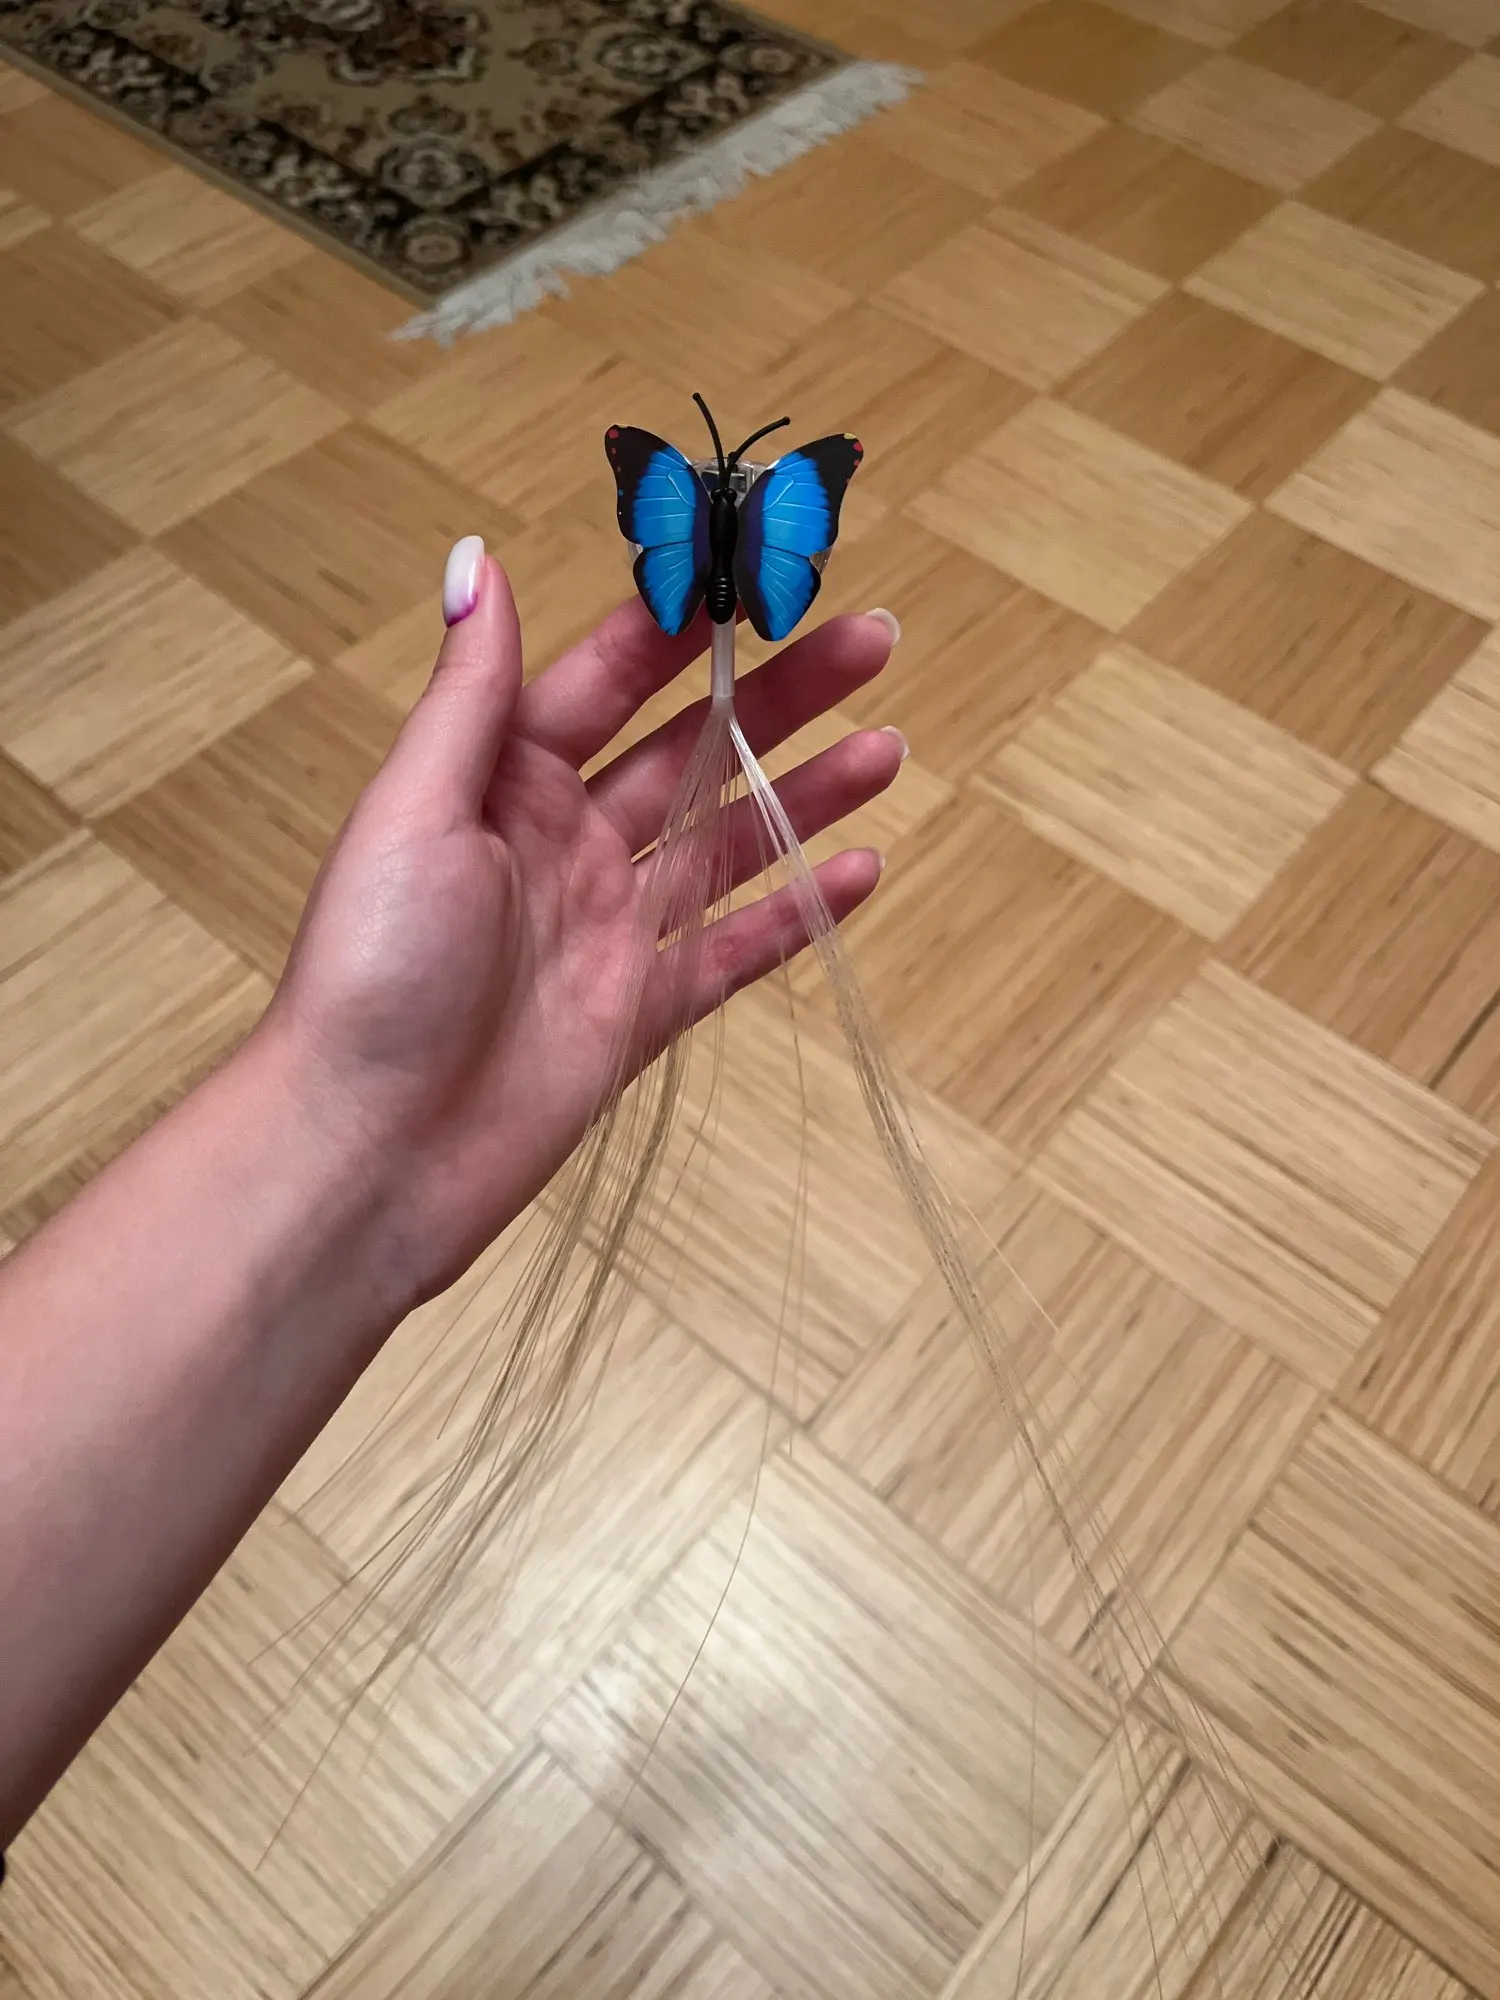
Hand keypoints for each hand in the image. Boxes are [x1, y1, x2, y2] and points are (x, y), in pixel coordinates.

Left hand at [257, 544, 902, 1307]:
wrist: (373, 1147)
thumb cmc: (376, 966)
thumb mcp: (415, 808)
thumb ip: (468, 692)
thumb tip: (477, 552)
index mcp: (505, 778)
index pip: (613, 677)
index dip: (687, 623)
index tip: (762, 566)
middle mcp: (566, 840)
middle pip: (692, 748)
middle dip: (780, 695)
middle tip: (872, 639)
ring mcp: (610, 928)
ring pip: (728, 844)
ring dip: (805, 794)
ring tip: (890, 747)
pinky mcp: (640, 1011)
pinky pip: (733, 951)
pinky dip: (798, 915)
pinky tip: (863, 873)